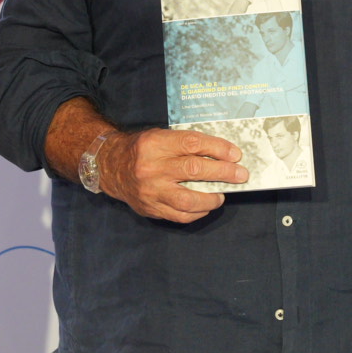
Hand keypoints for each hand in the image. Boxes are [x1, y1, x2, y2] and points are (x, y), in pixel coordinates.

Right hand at [100, 127, 246, 222]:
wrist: (111, 167)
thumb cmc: (142, 150)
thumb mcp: (160, 137)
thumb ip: (185, 144)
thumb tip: (221, 154)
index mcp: (155, 144)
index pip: (193, 144)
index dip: (218, 148)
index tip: (235, 154)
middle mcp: (152, 167)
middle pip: (194, 170)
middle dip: (223, 173)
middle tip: (240, 175)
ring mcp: (151, 190)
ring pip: (188, 198)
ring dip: (212, 197)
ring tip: (223, 194)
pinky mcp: (151, 208)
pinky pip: (180, 215)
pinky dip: (198, 212)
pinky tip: (206, 205)